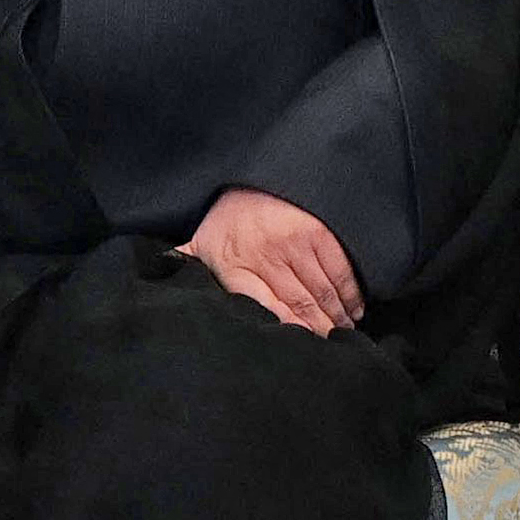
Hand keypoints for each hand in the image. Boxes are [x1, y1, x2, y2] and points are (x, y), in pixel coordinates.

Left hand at [183, 187, 361, 334]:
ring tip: (344, 330)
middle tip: (331, 345)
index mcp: (232, 264)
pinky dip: (351, 294)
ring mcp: (294, 243)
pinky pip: (340, 272)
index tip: (302, 347)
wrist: (256, 173)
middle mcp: (264, 255)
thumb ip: (187, 266)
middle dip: (320, 331)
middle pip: (299, 307)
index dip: (288, 332)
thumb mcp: (201, 245)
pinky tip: (354, 307)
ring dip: (338, 316)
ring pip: (323, 293)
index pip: (264, 310)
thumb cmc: (229, 220)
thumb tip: (165, 278)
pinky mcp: (319, 233)